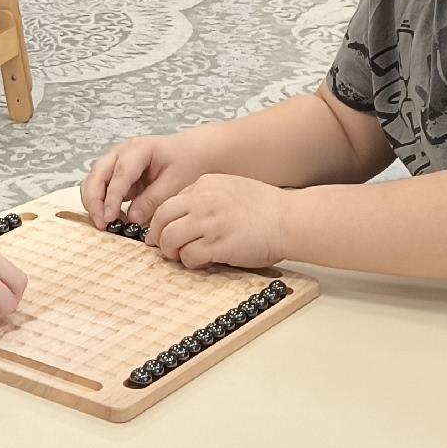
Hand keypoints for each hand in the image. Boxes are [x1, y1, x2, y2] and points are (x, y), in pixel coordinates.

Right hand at [80, 134, 210, 230]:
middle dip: (94, 201)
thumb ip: (153, 200)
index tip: (109, 218)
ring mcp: (116, 162)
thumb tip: (132, 218)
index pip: (119, 175)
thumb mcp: (175, 183)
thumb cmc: (186, 162)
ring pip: (93, 181)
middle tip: (102, 224)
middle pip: (96, 175)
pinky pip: (101, 188)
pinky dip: (102, 203)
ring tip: (107, 224)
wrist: (192, 152)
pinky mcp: (116, 174)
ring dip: (95, 203)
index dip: (112, 198)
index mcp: (138, 149)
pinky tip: (115, 218)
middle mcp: (121, 153)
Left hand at [146, 174, 287, 269]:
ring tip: (183, 256)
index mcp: (205, 185)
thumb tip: (183, 216)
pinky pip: (189, 256)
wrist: (289, 220)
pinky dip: (191, 262)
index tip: (162, 233)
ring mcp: (209, 223)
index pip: (168, 203)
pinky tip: (203, 262)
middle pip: (161, 219)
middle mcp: (203, 201)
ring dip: (172, 252)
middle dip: (157, 237)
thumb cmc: (265, 208)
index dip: (161, 222)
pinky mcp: (217, 245)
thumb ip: (205, 197)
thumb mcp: (230, 188)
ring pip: (169, 238)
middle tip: (164, 248)